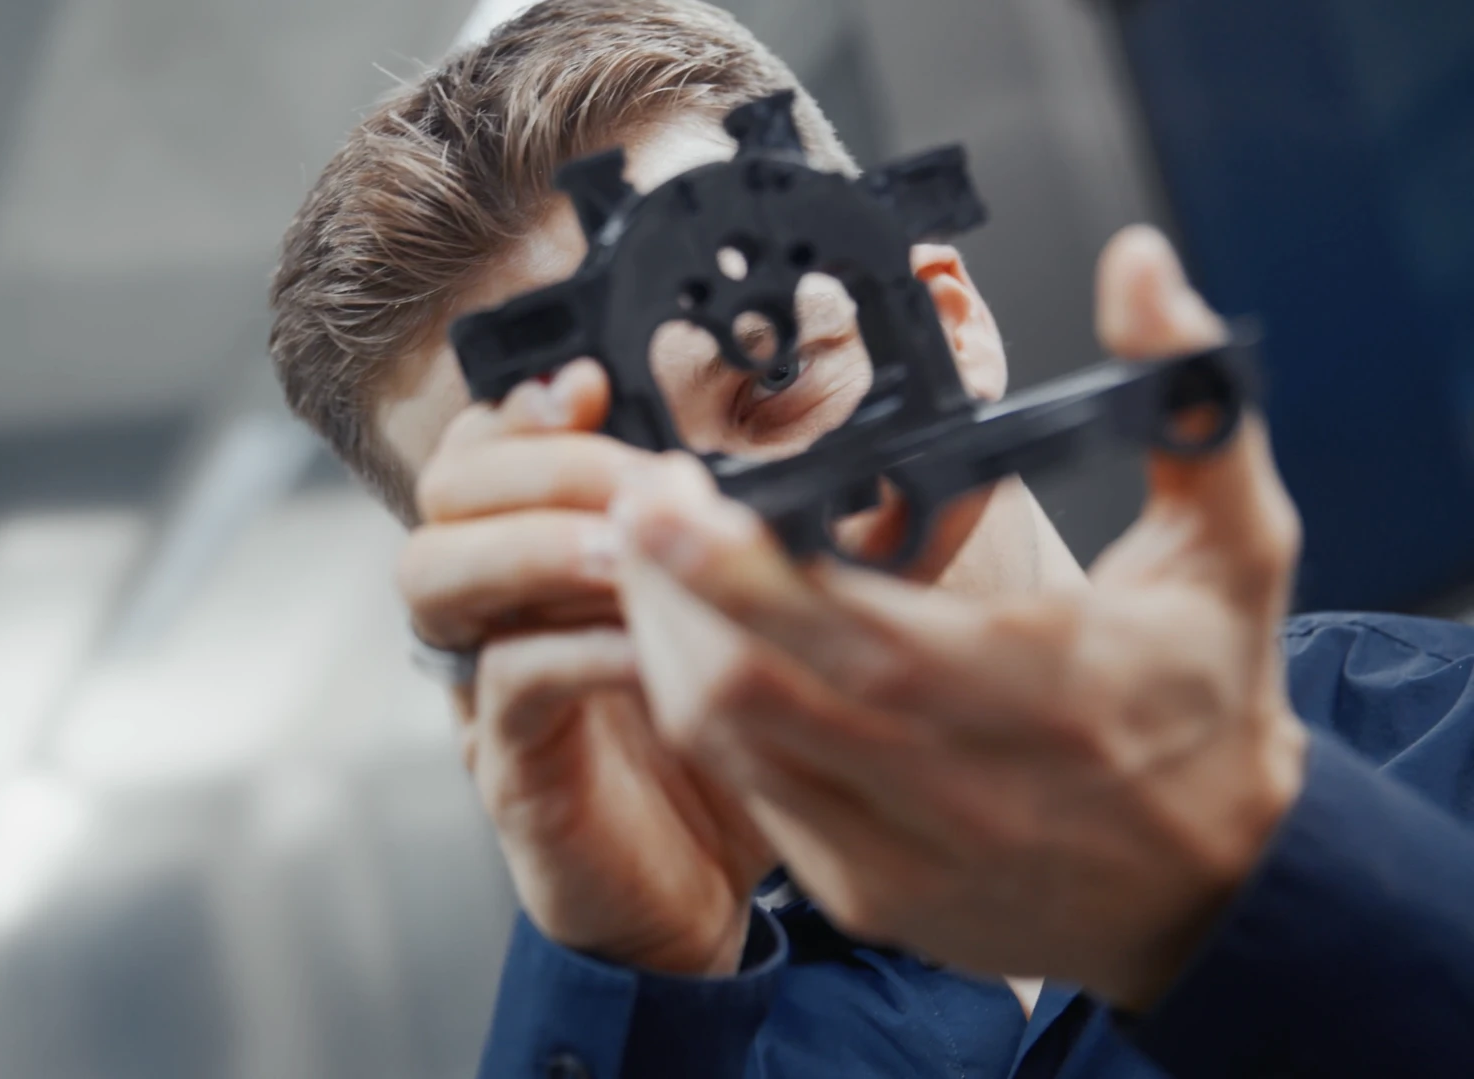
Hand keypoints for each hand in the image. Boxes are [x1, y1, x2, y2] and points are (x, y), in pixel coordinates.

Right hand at [399, 359, 775, 974]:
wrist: (702, 898)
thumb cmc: (724, 749)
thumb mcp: (764, 621)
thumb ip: (789, 542)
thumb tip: (884, 465)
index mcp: (548, 550)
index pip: (492, 440)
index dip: (527, 402)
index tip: (595, 383)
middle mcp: (498, 605)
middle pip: (447, 488)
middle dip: (542, 463)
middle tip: (640, 481)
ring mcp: (488, 684)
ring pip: (437, 573)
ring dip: (533, 544)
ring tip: (625, 553)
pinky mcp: (510, 764)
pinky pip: (508, 683)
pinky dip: (575, 649)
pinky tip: (647, 648)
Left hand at [610, 226, 1308, 1005]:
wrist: (1216, 892)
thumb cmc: (1209, 704)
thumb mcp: (1236, 553)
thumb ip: (1190, 414)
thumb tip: (1140, 272)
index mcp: (1051, 692)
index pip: (861, 637)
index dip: (741, 574)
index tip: (663, 495)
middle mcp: (967, 788)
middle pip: (755, 692)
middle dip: (667, 591)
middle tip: (633, 502)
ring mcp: (906, 855)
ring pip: (730, 746)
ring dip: (666, 644)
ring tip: (649, 557)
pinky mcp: (870, 891)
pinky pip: (747, 793)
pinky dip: (703, 710)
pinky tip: (692, 642)